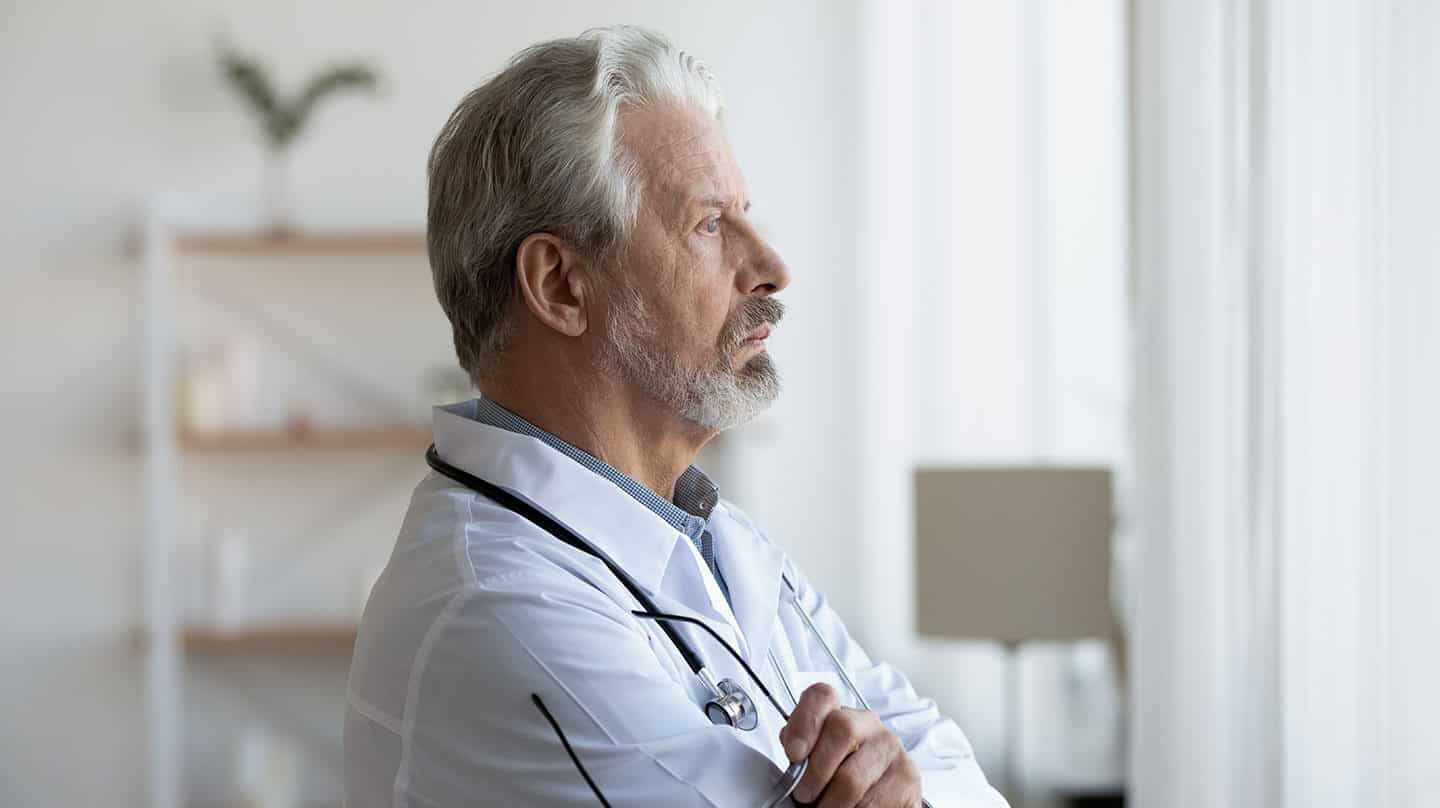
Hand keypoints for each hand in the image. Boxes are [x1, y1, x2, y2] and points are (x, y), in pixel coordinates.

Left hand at [778, 683, 921, 806]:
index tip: (795, 753)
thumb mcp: (811, 762)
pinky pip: (873, 802)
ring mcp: (893, 749)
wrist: (875, 802)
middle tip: (806, 795)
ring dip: (833, 804)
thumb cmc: (835, 783)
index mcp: (840, 714)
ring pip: (853, 778)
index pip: (822, 696)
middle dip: (816, 772)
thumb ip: (800, 750)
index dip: (804, 721)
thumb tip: (793, 749)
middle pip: (842, 730)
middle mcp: (869, 725)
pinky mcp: (908, 778)